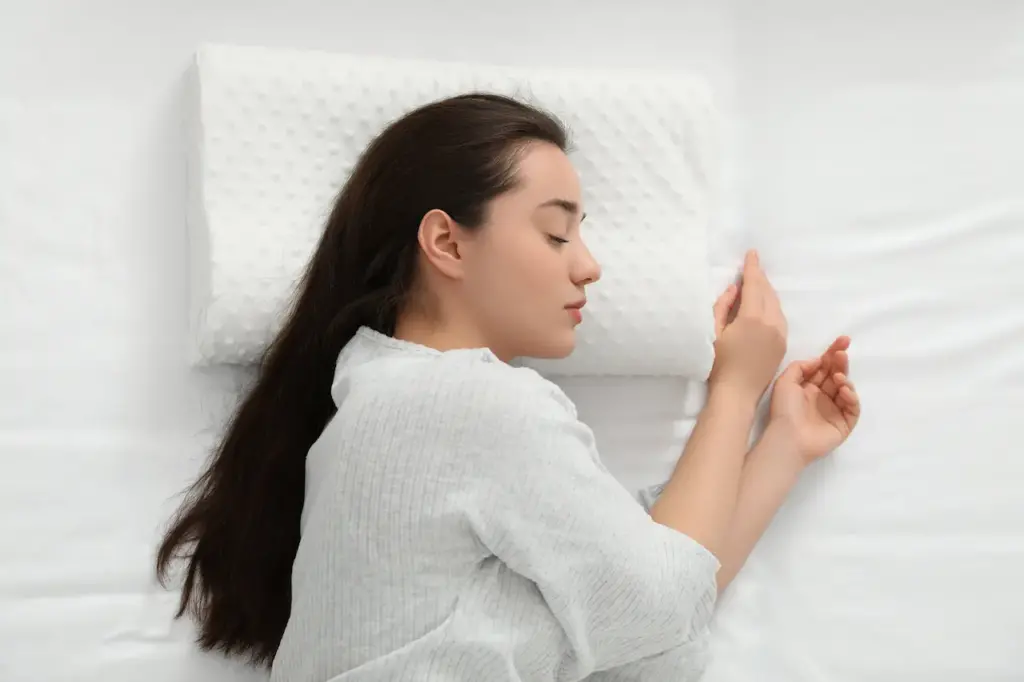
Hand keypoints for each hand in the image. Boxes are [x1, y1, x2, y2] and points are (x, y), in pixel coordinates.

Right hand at [709, 250, 787, 402]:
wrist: (737, 394)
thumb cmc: (718, 364)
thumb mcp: (713, 332)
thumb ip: (723, 306)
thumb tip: (734, 288)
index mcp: (752, 318)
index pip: (755, 285)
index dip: (753, 268)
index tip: (752, 253)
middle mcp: (772, 323)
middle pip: (769, 293)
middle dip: (760, 278)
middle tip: (752, 267)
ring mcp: (780, 334)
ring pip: (776, 305)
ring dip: (767, 292)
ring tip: (756, 285)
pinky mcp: (783, 345)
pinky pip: (780, 317)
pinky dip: (772, 306)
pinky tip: (763, 306)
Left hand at [768, 335, 861, 463]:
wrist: (788, 437)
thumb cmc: (784, 409)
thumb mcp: (785, 381)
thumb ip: (801, 367)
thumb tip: (819, 360)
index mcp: (807, 387)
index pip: (824, 367)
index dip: (833, 353)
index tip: (843, 340)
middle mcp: (821, 397)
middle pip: (836, 374)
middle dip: (840, 362)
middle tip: (842, 354)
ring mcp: (834, 410)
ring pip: (846, 389)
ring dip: (845, 379)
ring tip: (838, 377)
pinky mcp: (843, 424)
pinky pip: (853, 408)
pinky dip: (851, 397)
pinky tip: (844, 390)